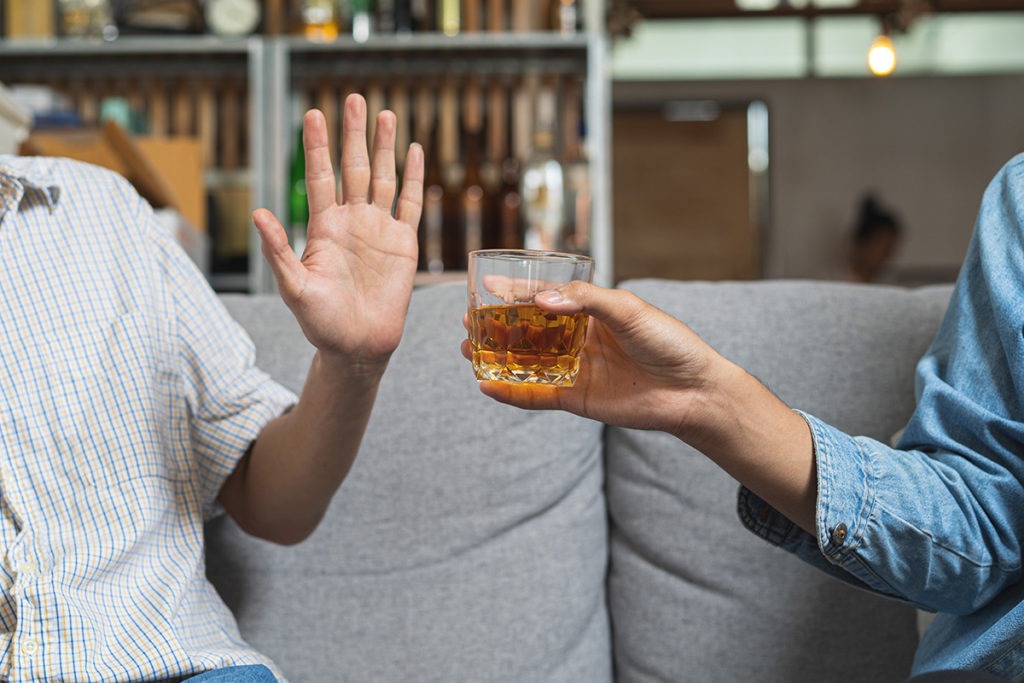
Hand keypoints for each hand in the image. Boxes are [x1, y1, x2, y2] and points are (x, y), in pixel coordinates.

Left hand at [253, 94, 423, 373]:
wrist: (358, 348)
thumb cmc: (321, 323)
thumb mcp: (295, 288)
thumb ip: (279, 251)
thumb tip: (258, 213)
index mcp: (323, 228)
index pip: (320, 177)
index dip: (318, 146)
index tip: (313, 114)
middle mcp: (352, 222)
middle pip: (352, 168)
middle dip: (353, 134)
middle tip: (354, 99)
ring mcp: (379, 230)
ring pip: (382, 179)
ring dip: (384, 148)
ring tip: (386, 114)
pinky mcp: (404, 245)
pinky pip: (410, 205)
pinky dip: (413, 179)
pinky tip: (414, 152)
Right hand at [462, 281, 726, 436]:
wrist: (692, 390)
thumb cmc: (668, 341)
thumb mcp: (628, 309)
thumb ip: (585, 300)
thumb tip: (540, 299)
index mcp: (589, 311)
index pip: (543, 297)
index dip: (514, 291)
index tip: (487, 285)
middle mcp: (577, 339)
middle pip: (526, 330)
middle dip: (496, 325)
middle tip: (468, 319)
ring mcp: (574, 369)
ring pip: (525, 362)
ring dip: (495, 357)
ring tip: (468, 349)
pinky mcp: (576, 398)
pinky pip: (536, 396)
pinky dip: (510, 393)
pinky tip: (486, 386)